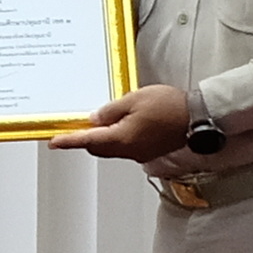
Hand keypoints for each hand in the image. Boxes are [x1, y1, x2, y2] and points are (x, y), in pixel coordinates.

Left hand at [51, 84, 199, 163]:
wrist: (197, 118)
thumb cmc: (169, 106)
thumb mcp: (134, 99)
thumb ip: (111, 110)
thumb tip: (96, 119)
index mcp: (121, 139)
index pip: (87, 140)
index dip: (69, 141)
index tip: (55, 142)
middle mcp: (128, 151)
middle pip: (98, 147)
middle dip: (85, 138)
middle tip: (76, 126)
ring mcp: (140, 153)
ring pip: (112, 148)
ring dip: (102, 138)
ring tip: (98, 121)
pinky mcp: (149, 151)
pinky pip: (126, 146)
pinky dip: (117, 137)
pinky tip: (121, 124)